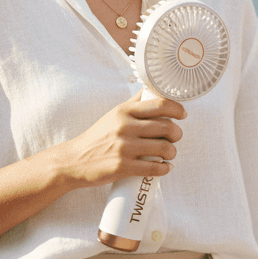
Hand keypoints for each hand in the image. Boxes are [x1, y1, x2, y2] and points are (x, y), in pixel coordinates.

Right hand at [57, 92, 185, 188]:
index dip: (177, 109)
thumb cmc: (98, 136)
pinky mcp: (123, 167)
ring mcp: (124, 147)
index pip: (160, 105)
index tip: (182, 115)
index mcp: (124, 111)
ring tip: (169, 154)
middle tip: (175, 137)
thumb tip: (152, 90)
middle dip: (177, 133)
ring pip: (164, 148)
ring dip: (172, 152)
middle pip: (166, 127)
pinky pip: (154, 168)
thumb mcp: (114, 114)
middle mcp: (125, 127)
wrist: (75, 160)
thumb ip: (134, 103)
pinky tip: (165, 167)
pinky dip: (164, 168)